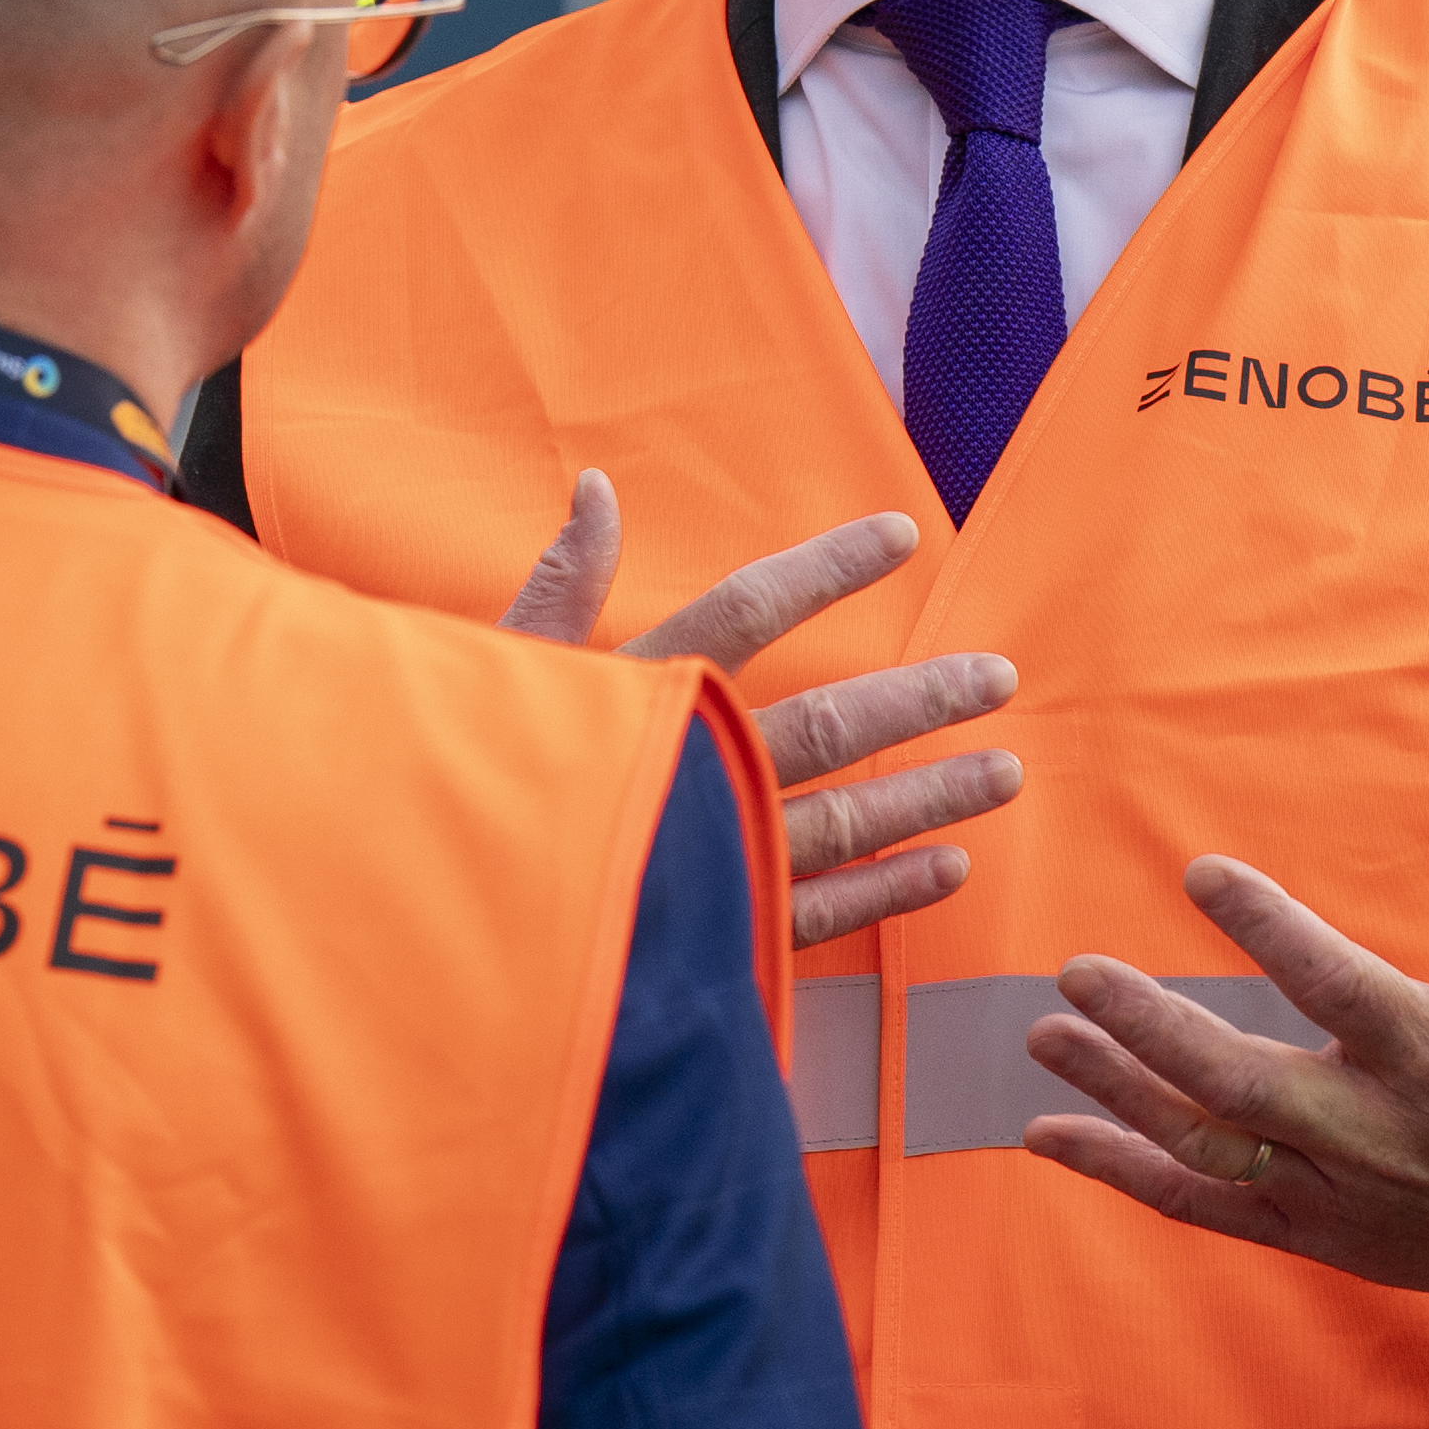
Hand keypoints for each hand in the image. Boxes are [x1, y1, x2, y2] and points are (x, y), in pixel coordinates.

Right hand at [503, 470, 1023, 946]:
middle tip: (999, 677)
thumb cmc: (455, 787)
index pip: (748, 609)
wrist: (424, 928)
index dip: (828, 568)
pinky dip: (887, 891)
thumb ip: (560, 584)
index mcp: (634, 695)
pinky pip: (818, 914)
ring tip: (1004, 773)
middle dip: (921, 700)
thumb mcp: (493, 671)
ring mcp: (708, 863)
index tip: (903, 534)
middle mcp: (686, 775)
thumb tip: (598, 487)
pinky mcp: (713, 942)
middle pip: (827, 724)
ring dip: (930, 798)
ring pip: (842, 824)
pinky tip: (947, 867)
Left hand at [1017, 804, 1428, 1340]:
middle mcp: (1373, 1132)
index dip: (1268, 929)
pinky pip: (1202, 1205)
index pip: (1333, 986)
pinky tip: (1051, 1136)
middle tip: (1076, 971)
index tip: (1201, 872)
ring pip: (1206, 1146)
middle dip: (1152, 1030)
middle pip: (1242, 1085)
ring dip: (1118, 1093)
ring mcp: (1334, 1192)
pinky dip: (1122, 1172)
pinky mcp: (1312, 1233)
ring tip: (1046, 1034)